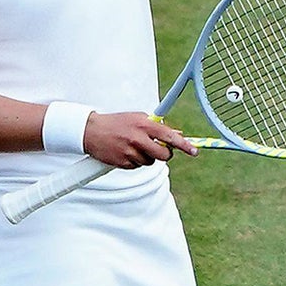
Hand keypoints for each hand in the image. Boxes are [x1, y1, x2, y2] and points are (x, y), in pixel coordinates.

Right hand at [83, 110, 197, 169]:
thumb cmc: (116, 122)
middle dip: (164, 154)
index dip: (184, 145)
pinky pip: (137, 166)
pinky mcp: (123, 162)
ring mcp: (130, 152)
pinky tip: (126, 152)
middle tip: (159, 149)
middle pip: (163, 155)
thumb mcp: (137, 118)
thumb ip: (157, 126)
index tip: (194, 151)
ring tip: (134, 147)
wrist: (91, 131)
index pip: (169, 136)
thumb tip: (177, 134)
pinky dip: (135, 161)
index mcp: (144, 124)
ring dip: (146, 157)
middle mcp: (138, 138)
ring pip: (150, 162)